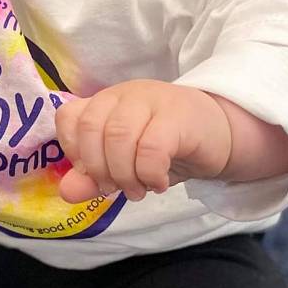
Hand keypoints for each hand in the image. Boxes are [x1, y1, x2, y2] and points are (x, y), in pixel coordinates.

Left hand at [54, 80, 232, 203]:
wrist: (220, 135)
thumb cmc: (167, 148)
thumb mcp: (124, 166)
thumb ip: (93, 177)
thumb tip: (67, 192)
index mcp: (105, 102)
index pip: (69, 117)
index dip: (74, 150)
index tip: (93, 173)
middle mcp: (124, 95)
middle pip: (91, 128)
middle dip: (99, 169)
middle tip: (118, 189)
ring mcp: (151, 99)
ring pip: (118, 136)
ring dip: (124, 174)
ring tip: (138, 190)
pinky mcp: (178, 115)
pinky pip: (151, 148)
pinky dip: (149, 174)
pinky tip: (159, 183)